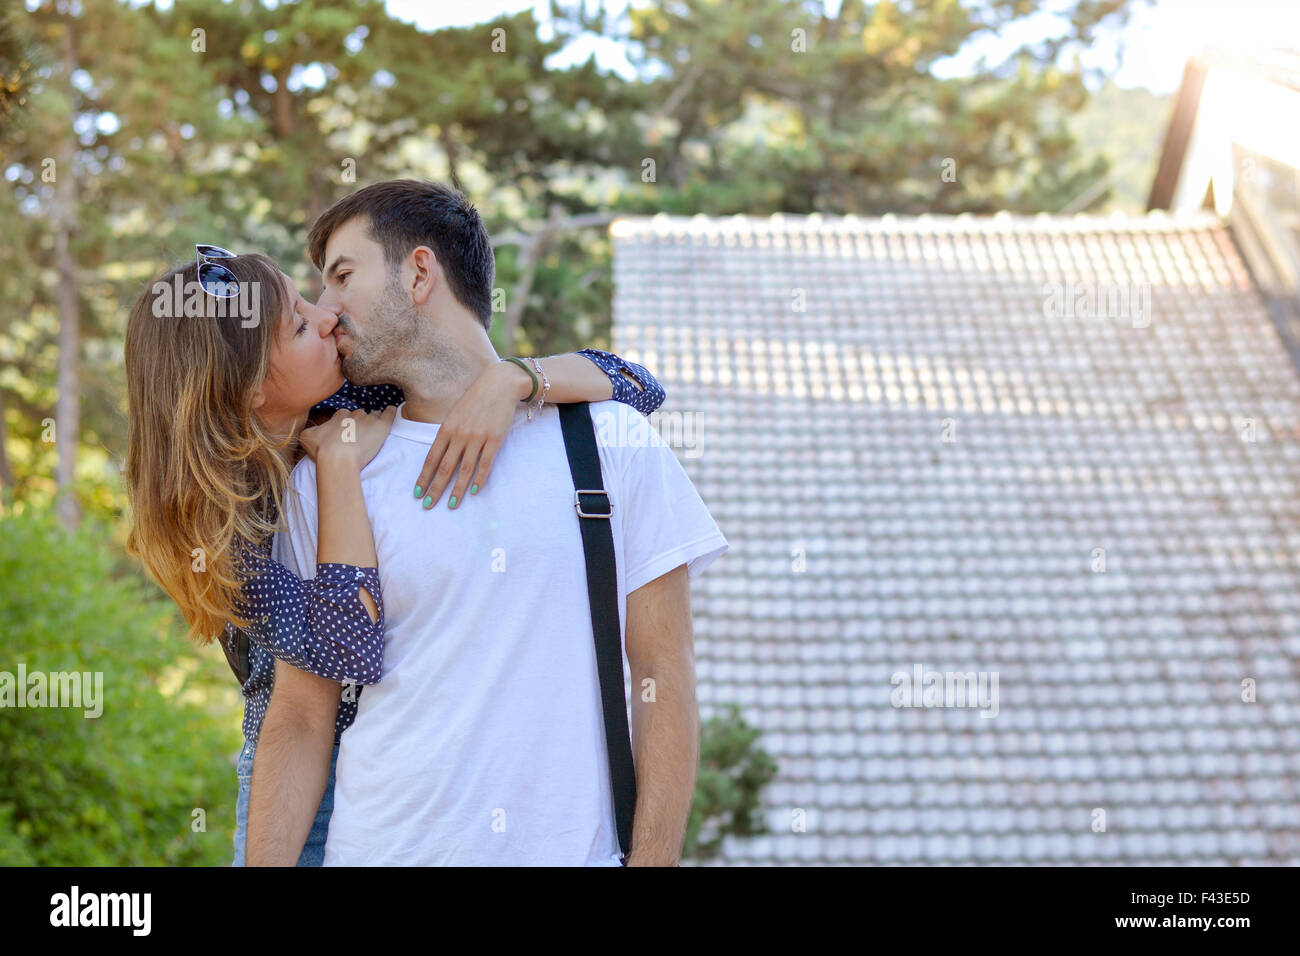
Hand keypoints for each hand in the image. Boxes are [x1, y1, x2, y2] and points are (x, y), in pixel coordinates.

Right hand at [298, 406, 397, 468]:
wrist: (338, 459)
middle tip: (359, 437)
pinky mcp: (382, 426)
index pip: (345, 415)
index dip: (346, 424)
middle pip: (360, 415)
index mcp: (339, 415)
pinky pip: (390, 413)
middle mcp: (354, 414)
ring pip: (374, 415)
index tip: (346, 434)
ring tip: (373, 432)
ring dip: (373, 421)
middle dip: (360, 423)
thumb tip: (314, 430)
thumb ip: (312, 429)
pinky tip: (392, 411)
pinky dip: (391, 412)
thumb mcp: (307, 437)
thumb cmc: (322, 450)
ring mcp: (369, 419)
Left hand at [413, 361, 531, 509]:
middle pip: (445, 467)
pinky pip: (485, 463)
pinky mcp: (495, 439)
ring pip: (464, 469)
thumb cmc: (476, 399)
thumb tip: (440, 454)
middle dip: (435, 488)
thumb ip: (448, 433)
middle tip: (428, 506)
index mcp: (447, 428)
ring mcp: (477, 437)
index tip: (417, 492)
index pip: (431, 458)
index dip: (424, 477)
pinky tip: (474, 491)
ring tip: (451, 504)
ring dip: (457, 489)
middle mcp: (459, 434)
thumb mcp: (455, 414)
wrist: (499, 385)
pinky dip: (480, 478)